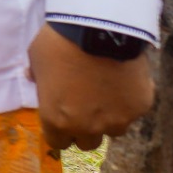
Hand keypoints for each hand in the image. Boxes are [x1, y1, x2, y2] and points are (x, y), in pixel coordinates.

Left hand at [31, 24, 155, 151]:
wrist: (97, 30)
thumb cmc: (58, 44)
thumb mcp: (36, 58)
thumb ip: (36, 76)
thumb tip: (32, 78)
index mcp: (56, 120)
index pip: (58, 142)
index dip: (60, 131)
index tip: (63, 118)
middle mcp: (87, 127)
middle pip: (87, 142)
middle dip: (85, 128)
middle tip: (85, 107)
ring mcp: (117, 120)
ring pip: (115, 130)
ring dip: (110, 117)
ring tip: (107, 93)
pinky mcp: (140, 108)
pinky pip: (134, 110)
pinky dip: (130, 100)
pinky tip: (124, 79)